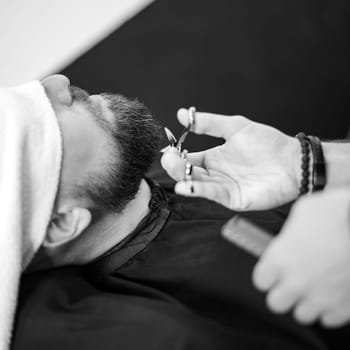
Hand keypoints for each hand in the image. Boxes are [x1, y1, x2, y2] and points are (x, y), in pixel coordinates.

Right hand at [161, 109, 299, 210]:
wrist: (293, 160)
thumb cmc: (268, 143)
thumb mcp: (234, 127)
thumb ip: (208, 123)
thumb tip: (181, 114)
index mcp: (214, 158)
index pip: (189, 158)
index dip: (177, 155)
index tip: (168, 150)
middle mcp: (216, 174)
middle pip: (189, 172)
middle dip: (176, 166)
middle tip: (169, 158)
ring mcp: (224, 187)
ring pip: (198, 184)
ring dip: (184, 177)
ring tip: (174, 168)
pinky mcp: (233, 199)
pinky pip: (213, 194)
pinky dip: (198, 190)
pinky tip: (186, 185)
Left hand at [253, 188, 349, 326]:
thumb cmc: (336, 215)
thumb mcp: (304, 211)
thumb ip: (290, 231)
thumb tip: (288, 236)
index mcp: (280, 259)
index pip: (260, 281)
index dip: (267, 274)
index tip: (272, 270)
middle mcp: (297, 282)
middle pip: (276, 303)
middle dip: (281, 292)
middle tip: (289, 280)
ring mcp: (321, 297)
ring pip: (301, 315)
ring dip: (304, 302)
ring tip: (311, 287)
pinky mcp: (344, 306)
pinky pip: (328, 319)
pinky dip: (328, 309)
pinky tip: (329, 293)